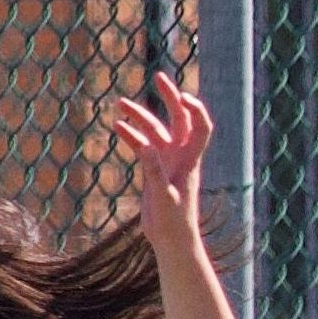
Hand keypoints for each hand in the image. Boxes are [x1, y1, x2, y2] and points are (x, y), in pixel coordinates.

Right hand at [111, 69, 212, 230]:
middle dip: (169, 97)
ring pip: (155, 130)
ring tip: (119, 103)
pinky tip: (117, 127)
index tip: (182, 96)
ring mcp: (168, 161)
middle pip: (179, 119)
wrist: (172, 241)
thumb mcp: (163, 197)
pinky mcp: (155, 170)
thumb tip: (144, 146)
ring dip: (140, 116)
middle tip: (157, 77)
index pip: (200, 127)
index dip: (196, 109)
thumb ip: (154, 171)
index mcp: (190, 161)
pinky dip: (132, 136)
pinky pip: (143, 146)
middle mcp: (181, 156)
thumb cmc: (173, 223)